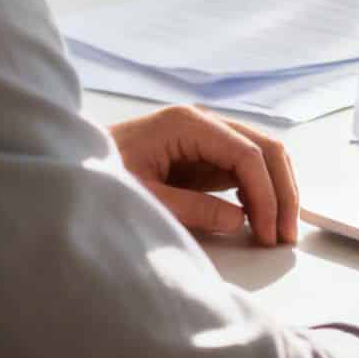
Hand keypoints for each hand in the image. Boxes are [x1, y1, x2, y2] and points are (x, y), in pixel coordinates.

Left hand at [108, 105, 298, 245]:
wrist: (73, 167)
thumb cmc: (100, 175)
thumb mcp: (144, 196)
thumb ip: (192, 208)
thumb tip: (239, 220)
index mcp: (187, 123)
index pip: (246, 153)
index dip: (265, 194)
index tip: (267, 231)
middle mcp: (203, 123)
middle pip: (265, 148)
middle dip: (282, 192)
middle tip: (285, 234)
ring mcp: (207, 137)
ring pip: (262, 155)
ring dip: (277, 191)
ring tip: (279, 230)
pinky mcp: (205, 155)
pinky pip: (246, 168)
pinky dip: (260, 192)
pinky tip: (260, 219)